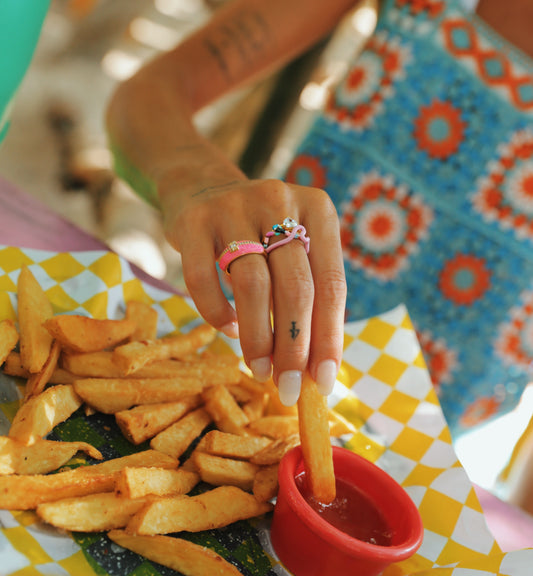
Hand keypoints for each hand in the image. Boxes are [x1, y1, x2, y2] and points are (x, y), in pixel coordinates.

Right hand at [158, 172, 346, 405]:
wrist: (203, 188)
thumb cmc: (261, 234)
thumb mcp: (294, 249)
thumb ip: (309, 297)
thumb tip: (316, 370)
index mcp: (318, 209)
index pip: (332, 284)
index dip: (329, 338)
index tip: (324, 382)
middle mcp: (279, 200)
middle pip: (295, 286)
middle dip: (294, 347)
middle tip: (289, 387)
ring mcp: (234, 206)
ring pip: (252, 285)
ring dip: (258, 338)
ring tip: (260, 369)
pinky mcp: (195, 219)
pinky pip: (203, 278)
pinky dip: (218, 313)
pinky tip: (230, 330)